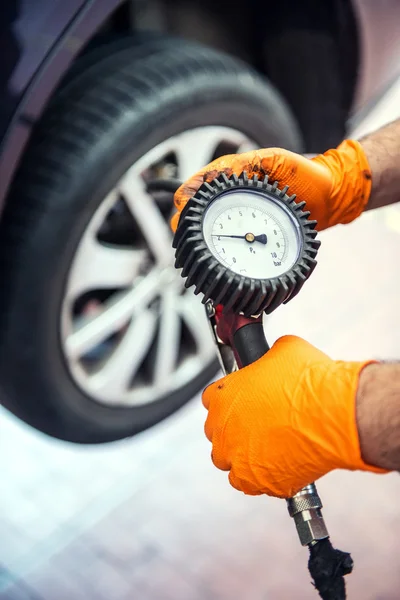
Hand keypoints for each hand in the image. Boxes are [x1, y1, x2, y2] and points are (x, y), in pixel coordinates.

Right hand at [171, 140, 371, 231]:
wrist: (329, 195)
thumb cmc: (304, 174)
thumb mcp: (274, 160)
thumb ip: (248, 162)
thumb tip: (219, 172)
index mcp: (233, 176)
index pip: (197, 186)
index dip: (185, 199)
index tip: (181, 211)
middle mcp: (233, 197)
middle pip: (196, 211)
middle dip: (185, 224)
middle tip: (183, 235)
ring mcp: (242, 216)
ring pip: (210, 229)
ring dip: (197, 238)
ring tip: (191, 248)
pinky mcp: (253, 235)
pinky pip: (231, 243)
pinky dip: (219, 249)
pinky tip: (212, 255)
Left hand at [203, 335, 384, 498]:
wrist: (332, 413)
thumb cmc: (310, 382)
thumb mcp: (284, 350)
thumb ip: (268, 359)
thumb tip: (274, 360)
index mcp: (223, 395)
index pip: (212, 399)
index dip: (231, 401)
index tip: (244, 403)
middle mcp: (223, 428)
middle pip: (218, 432)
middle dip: (235, 429)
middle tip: (259, 425)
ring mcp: (237, 457)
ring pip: (228, 460)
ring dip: (242, 455)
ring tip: (267, 448)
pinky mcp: (256, 481)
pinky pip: (247, 484)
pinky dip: (258, 478)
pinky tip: (275, 467)